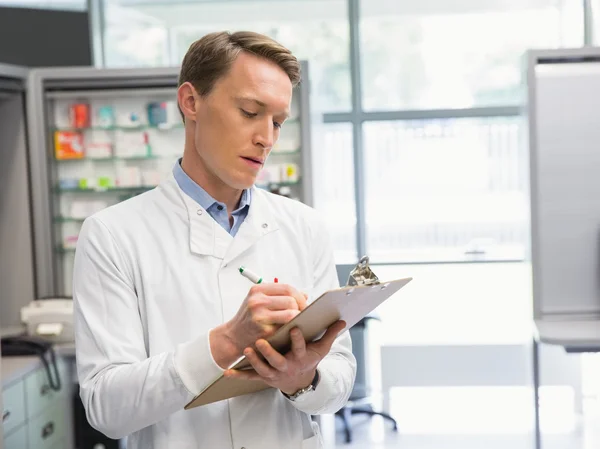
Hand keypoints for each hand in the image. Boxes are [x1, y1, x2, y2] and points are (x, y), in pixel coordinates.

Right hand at [210, 283, 306, 368]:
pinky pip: (286, 328)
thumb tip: (305, 295)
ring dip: (299, 318)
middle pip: (291, 300)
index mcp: (257, 290)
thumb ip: (280, 296)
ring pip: (291, 313)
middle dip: (301, 307)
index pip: (287, 288)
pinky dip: (292, 328)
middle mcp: (257, 301)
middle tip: (304, 314)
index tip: (304, 302)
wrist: (233, 336)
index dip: (299, 295)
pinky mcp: (264, 331)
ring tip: (300, 320)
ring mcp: (260, 317)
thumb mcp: (259, 301)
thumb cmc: (249, 317)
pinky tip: (293, 329)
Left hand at [224, 320, 346, 395]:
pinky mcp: (264, 377)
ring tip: (247, 350)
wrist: (299, 381)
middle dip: (269, 353)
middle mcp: (287, 366)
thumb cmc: (309, 360)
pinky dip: (239, 375)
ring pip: (263, 369)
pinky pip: (250, 377)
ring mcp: (274, 373)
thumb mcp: (321, 349)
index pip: (300, 348)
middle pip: (278, 361)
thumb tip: (342, 321)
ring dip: (254, 361)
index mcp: (300, 357)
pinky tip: (227, 372)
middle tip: (261, 342)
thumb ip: (330, 334)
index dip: (297, 340)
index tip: (294, 328)